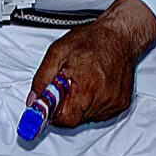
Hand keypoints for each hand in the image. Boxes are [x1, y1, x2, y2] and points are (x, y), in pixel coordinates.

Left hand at [32, 0, 155, 127]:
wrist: (120, 35)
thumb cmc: (92, 40)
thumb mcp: (57, 52)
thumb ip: (42, 79)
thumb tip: (33, 99)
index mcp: (85, 88)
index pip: (65, 119)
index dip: (54, 114)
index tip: (50, 108)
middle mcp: (102, 99)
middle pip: (76, 118)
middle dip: (67, 105)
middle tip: (68, 85)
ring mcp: (114, 103)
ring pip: (88, 116)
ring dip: (81, 103)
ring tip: (84, 81)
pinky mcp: (121, 104)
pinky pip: (101, 112)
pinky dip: (94, 102)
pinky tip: (95, 85)